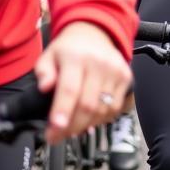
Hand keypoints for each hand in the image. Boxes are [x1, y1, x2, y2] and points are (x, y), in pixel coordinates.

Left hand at [33, 21, 131, 143]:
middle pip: (88, 104)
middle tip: (56, 137)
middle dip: (71, 127)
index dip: (62, 112)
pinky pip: (115, 107)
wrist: (95, 32)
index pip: (70, 89)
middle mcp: (99, 64)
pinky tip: (90, 119)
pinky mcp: (126, 77)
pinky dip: (102, 119)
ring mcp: (115, 71)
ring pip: (103, 109)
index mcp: (76, 58)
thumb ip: (43, 72)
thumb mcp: (48, 56)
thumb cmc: (68, 49)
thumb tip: (44, 87)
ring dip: (86, 125)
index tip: (54, 131)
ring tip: (72, 129)